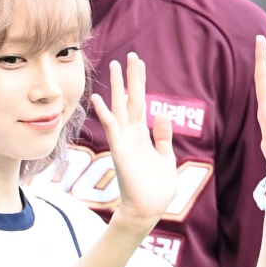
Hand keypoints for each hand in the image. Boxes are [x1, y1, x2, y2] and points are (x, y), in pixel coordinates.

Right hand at [91, 53, 176, 232]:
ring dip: (117, 88)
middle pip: (130, 100)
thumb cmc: (156, 189)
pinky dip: (106, 114)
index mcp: (142, 136)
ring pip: (120, 109)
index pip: (141, 103)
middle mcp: (131, 136)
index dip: (140, 83)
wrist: (148, 211)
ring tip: (113, 65)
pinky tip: (99, 98)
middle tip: (129, 55)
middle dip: (130, 78)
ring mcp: (124, 142)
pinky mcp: (120, 152)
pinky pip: (112, 129)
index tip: (139, 63)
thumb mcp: (166, 158)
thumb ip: (164, 137)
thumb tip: (163, 114)